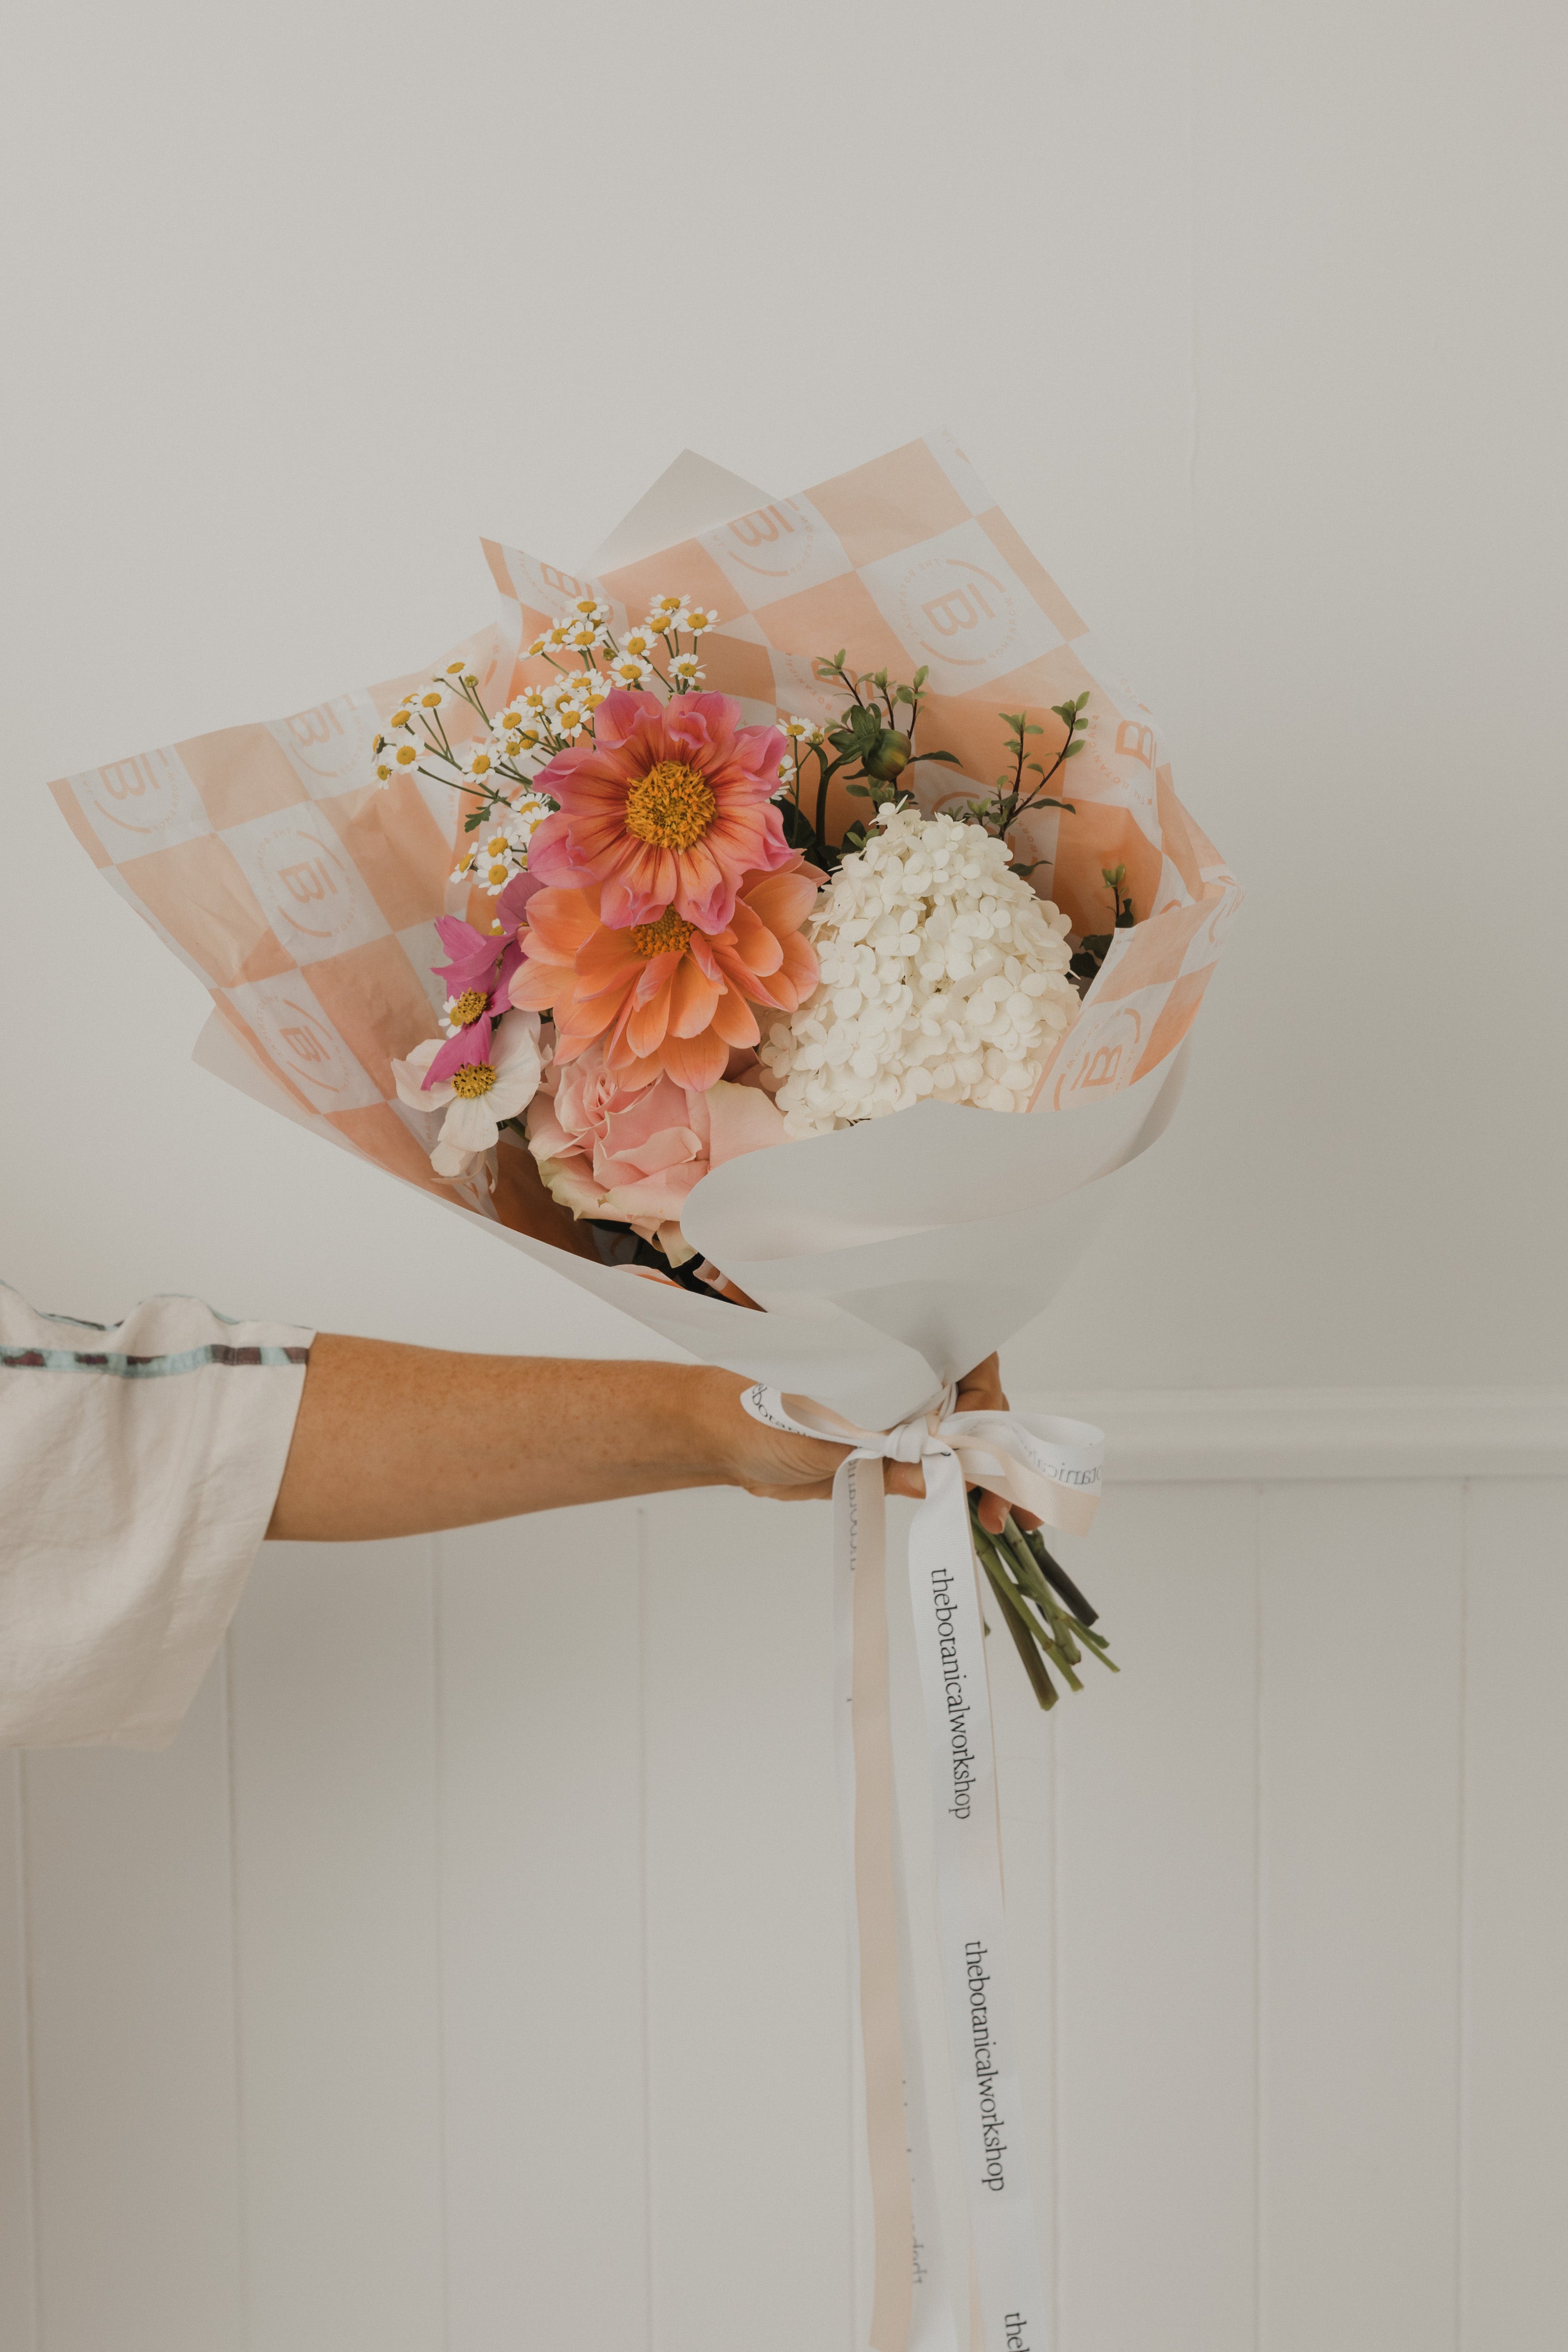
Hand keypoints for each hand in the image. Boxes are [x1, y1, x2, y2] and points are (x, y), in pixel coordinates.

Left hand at [712, 1354, 1038, 1535]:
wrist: (723, 1441)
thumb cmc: (757, 1413)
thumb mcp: (821, 1439)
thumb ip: (881, 1457)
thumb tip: (944, 1474)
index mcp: (893, 1353)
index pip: (967, 1361)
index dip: (987, 1402)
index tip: (987, 1445)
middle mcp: (907, 1381)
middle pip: (977, 1408)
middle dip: (999, 1452)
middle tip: (1003, 1506)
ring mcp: (904, 1420)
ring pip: (965, 1443)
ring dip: (989, 1479)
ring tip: (999, 1520)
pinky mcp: (894, 1456)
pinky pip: (939, 1470)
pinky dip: (961, 1493)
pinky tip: (977, 1519)